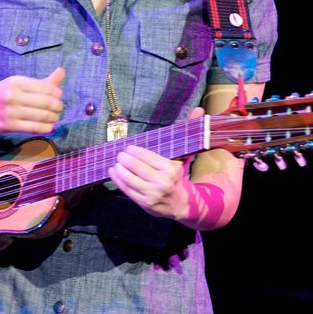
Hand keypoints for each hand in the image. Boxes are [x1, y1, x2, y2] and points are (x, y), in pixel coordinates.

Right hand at [0, 67, 64, 136]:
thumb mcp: (16, 84)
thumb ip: (40, 81)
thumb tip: (62, 71)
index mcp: (17, 81)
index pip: (48, 87)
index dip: (57, 94)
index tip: (58, 97)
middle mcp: (14, 94)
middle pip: (47, 102)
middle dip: (57, 107)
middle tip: (58, 109)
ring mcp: (11, 111)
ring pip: (43, 116)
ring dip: (53, 118)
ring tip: (53, 118)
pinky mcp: (8, 126)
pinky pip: (34, 128)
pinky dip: (46, 128)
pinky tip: (48, 127)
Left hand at [107, 106, 204, 220]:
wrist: (182, 204)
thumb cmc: (179, 176)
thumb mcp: (185, 155)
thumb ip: (189, 131)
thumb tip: (199, 108)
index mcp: (171, 169)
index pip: (146, 156)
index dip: (133, 151)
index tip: (128, 147)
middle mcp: (162, 182)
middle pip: (135, 166)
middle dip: (124, 158)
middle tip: (120, 154)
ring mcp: (152, 194)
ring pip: (129, 178)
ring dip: (119, 169)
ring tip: (116, 163)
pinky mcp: (144, 204)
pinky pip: (126, 190)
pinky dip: (117, 180)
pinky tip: (113, 172)